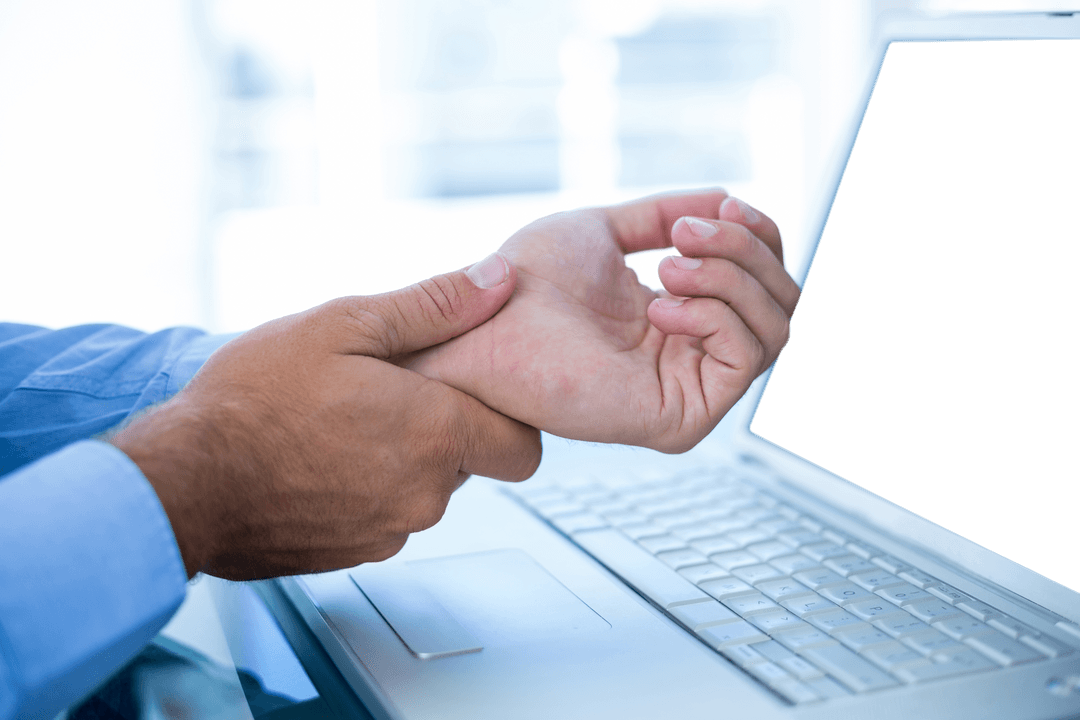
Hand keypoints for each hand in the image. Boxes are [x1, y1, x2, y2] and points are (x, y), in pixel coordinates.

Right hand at [111, 255, 541, 579]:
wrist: (183, 482)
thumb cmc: (255, 400)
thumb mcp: (345, 326)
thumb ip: (434, 306)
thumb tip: (500, 280)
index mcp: (437, 433)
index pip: (524, 446)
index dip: (505, 415)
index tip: (469, 390)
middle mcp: (425, 494)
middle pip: (470, 462)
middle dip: (442, 428)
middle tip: (386, 392)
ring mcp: (389, 532)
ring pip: (425, 490)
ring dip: (401, 459)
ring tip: (343, 422)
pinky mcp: (354, 554)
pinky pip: (385, 517)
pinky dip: (367, 491)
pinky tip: (322, 461)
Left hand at [404, 189, 799, 452]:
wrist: (481, 323)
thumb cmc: (523, 283)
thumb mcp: (604, 230)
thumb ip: (666, 214)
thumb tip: (726, 199)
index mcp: (678, 316)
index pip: (763, 279)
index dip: (758, 233)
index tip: (723, 204)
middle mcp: (692, 355)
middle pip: (782, 299)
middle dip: (746, 250)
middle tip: (683, 235)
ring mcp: (689, 389)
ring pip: (774, 329)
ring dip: (731, 279)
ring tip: (667, 266)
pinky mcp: (682, 420)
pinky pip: (745, 360)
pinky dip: (715, 317)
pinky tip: (659, 308)